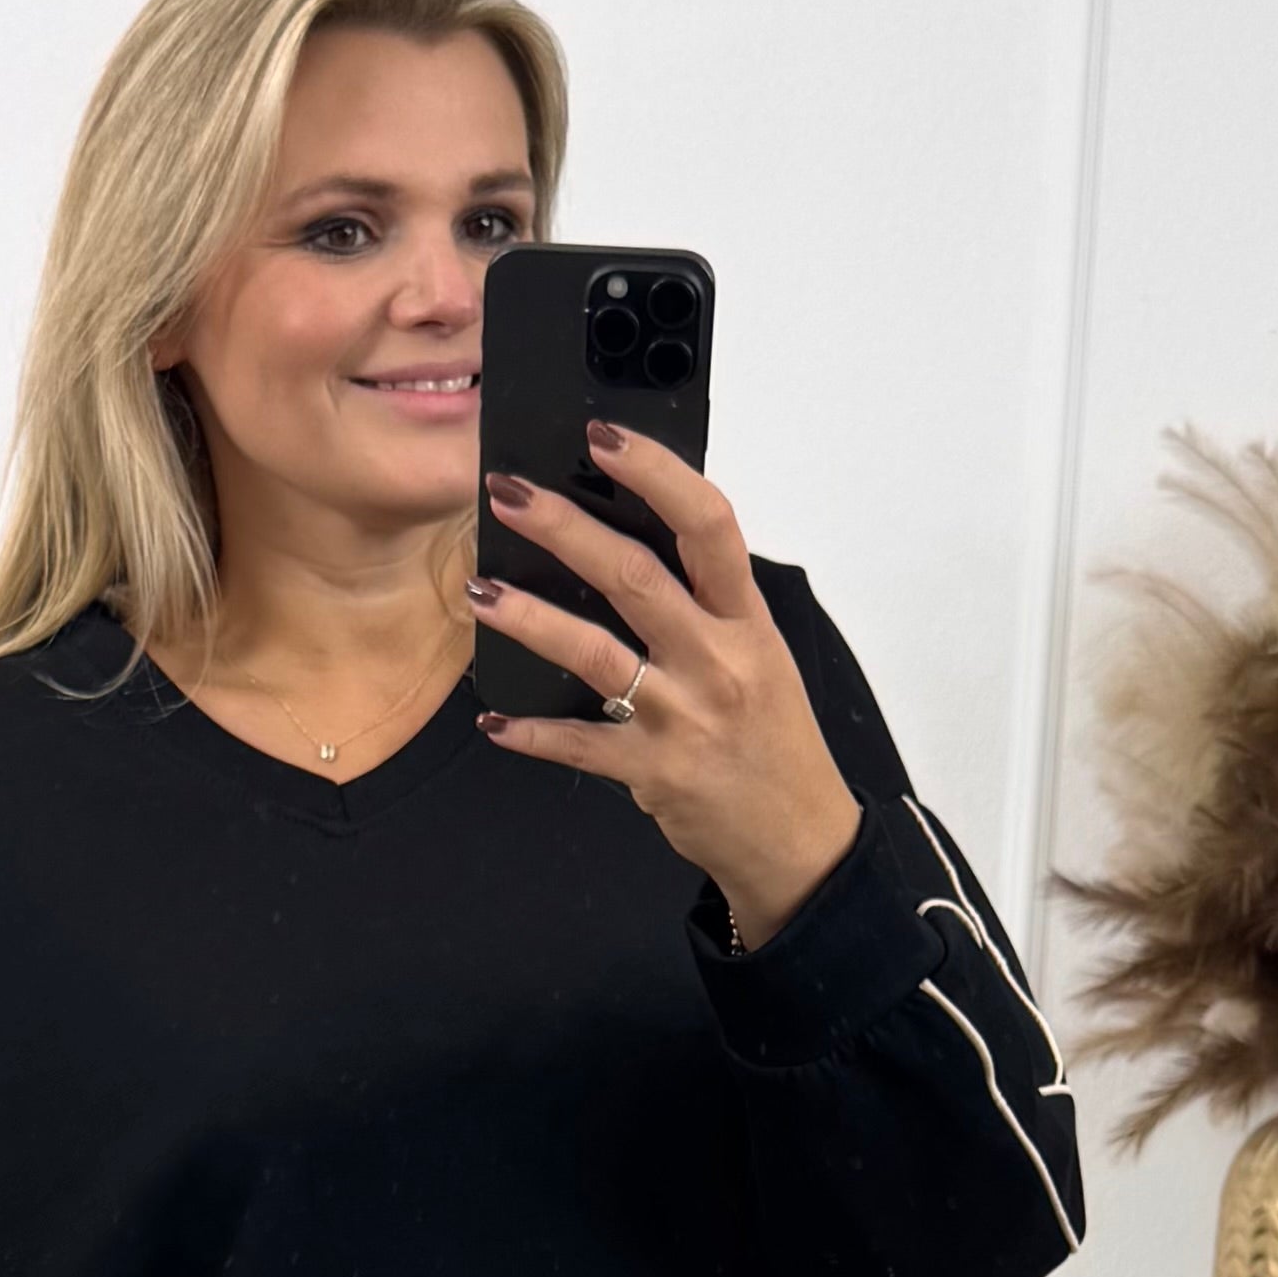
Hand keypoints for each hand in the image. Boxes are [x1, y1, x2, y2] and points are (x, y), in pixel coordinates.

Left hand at [470, 425, 863, 947]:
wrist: (797, 839)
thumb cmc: (774, 741)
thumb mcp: (759, 657)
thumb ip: (706, 606)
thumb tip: (634, 542)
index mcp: (747, 621)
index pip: (708, 525)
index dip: (656, 473)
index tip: (604, 437)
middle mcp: (718, 661)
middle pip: (634, 575)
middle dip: (564, 526)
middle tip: (508, 493)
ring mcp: (683, 718)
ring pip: (595, 653)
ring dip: (530, 618)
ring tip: (480, 589)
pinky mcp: (653, 773)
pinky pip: (579, 745)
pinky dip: (531, 733)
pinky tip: (493, 719)